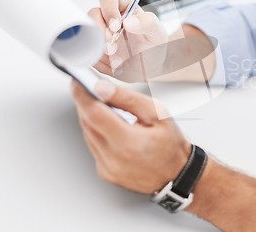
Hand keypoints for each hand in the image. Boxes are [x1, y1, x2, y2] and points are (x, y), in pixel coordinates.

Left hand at [71, 79, 190, 193]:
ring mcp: (107, 168)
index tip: (78, 83)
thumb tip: (102, 88)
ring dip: (92, 118)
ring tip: (107, 107)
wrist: (177, 173)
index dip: (82, 95)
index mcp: (128, 143)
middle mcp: (114, 159)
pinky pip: (93, 146)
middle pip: (87, 123)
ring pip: (87, 134)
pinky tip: (111, 127)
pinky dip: (98, 133)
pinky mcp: (104, 172)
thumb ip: (127, 99)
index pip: (93, 114)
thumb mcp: (156, 113)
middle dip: (87, 104)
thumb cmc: (171, 144)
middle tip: (95, 90)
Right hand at [88, 0, 167, 81]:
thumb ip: (148, 23)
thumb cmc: (154, 48)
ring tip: (117, 60)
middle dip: (101, 32)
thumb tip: (129, 21)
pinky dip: (99, 62)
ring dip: (99, 48)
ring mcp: (100, 35)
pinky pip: (88, 53)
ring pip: (86, 34)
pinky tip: (114, 66)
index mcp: (124, 9)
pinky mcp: (95, 50)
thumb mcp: (157, 33)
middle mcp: (109, 20)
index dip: (109, 10)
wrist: (151, 69)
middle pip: (92, 15)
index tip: (116, 27)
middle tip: (113, 47)